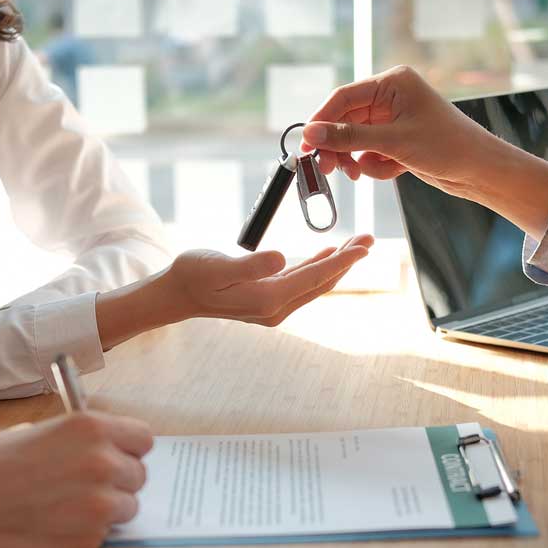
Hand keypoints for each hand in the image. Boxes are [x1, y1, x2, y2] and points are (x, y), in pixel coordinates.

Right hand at [0, 412, 152, 547]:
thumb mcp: (35, 431)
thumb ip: (77, 440)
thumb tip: (102, 449)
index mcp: (91, 428)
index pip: (143, 438)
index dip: (129, 449)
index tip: (117, 456)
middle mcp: (103, 463)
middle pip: (138, 474)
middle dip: (117, 481)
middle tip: (84, 486)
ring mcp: (99, 505)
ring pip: (127, 507)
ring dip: (105, 509)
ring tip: (65, 507)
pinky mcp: (88, 540)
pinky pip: (104, 535)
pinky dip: (85, 533)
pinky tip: (53, 526)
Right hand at [165, 235, 373, 325]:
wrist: (177, 295)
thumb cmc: (193, 275)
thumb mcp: (218, 266)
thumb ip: (251, 264)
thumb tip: (283, 258)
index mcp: (267, 298)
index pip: (314, 277)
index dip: (341, 261)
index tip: (365, 247)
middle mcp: (275, 308)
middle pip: (320, 282)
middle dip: (346, 261)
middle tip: (369, 239)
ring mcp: (272, 307)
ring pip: (313, 283)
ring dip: (335, 263)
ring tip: (356, 244)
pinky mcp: (267, 301)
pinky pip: (300, 284)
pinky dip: (317, 268)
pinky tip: (326, 254)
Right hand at [301, 65, 487, 191]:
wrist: (479, 170)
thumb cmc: (446, 146)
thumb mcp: (392, 142)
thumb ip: (348, 138)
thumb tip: (311, 135)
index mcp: (392, 83)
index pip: (342, 97)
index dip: (321, 122)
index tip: (306, 146)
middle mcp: (390, 97)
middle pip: (345, 121)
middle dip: (338, 147)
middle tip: (328, 169)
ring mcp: (392, 119)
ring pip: (355, 140)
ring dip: (355, 159)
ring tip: (361, 174)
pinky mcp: (396, 140)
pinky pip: (370, 153)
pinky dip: (375, 166)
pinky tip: (394, 171)